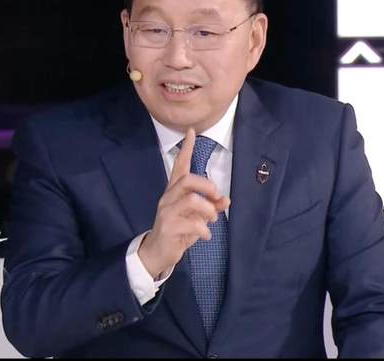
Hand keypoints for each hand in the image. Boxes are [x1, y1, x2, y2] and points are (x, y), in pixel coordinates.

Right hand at [138, 127, 229, 278]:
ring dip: (208, 210)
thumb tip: (226, 200)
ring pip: (191, 200)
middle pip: (187, 180)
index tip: (192, 131)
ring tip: (212, 219)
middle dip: (207, 186)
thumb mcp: (197, 218)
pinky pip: (192, 224)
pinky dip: (204, 230)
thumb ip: (211, 207)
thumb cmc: (179, 231)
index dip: (186, 149)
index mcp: (174, 192)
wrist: (158, 252)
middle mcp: (168, 198)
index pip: (179, 166)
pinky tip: (206, 236)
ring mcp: (167, 212)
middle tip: (216, 196)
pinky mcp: (168, 227)